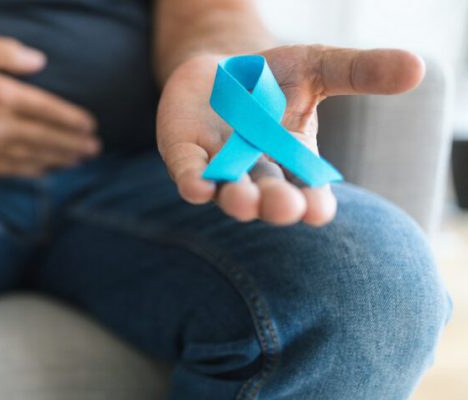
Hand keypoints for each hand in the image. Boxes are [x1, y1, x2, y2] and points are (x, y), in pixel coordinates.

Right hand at [0, 31, 99, 176]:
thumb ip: (7, 51)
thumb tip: (40, 62)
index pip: (47, 110)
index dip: (72, 120)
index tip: (91, 125)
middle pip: (45, 138)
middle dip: (73, 144)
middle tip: (95, 148)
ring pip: (31, 157)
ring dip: (59, 160)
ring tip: (79, 160)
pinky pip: (10, 171)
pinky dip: (32, 171)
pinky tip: (45, 170)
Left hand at [156, 46, 424, 225]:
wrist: (221, 68)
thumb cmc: (274, 76)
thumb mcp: (319, 67)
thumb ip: (361, 72)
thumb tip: (417, 67)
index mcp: (294, 159)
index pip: (308, 189)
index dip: (312, 201)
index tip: (317, 211)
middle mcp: (257, 171)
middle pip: (268, 196)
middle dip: (275, 203)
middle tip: (283, 207)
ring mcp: (219, 165)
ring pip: (228, 190)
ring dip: (235, 198)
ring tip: (243, 202)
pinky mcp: (185, 154)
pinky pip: (189, 172)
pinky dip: (194, 181)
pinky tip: (197, 188)